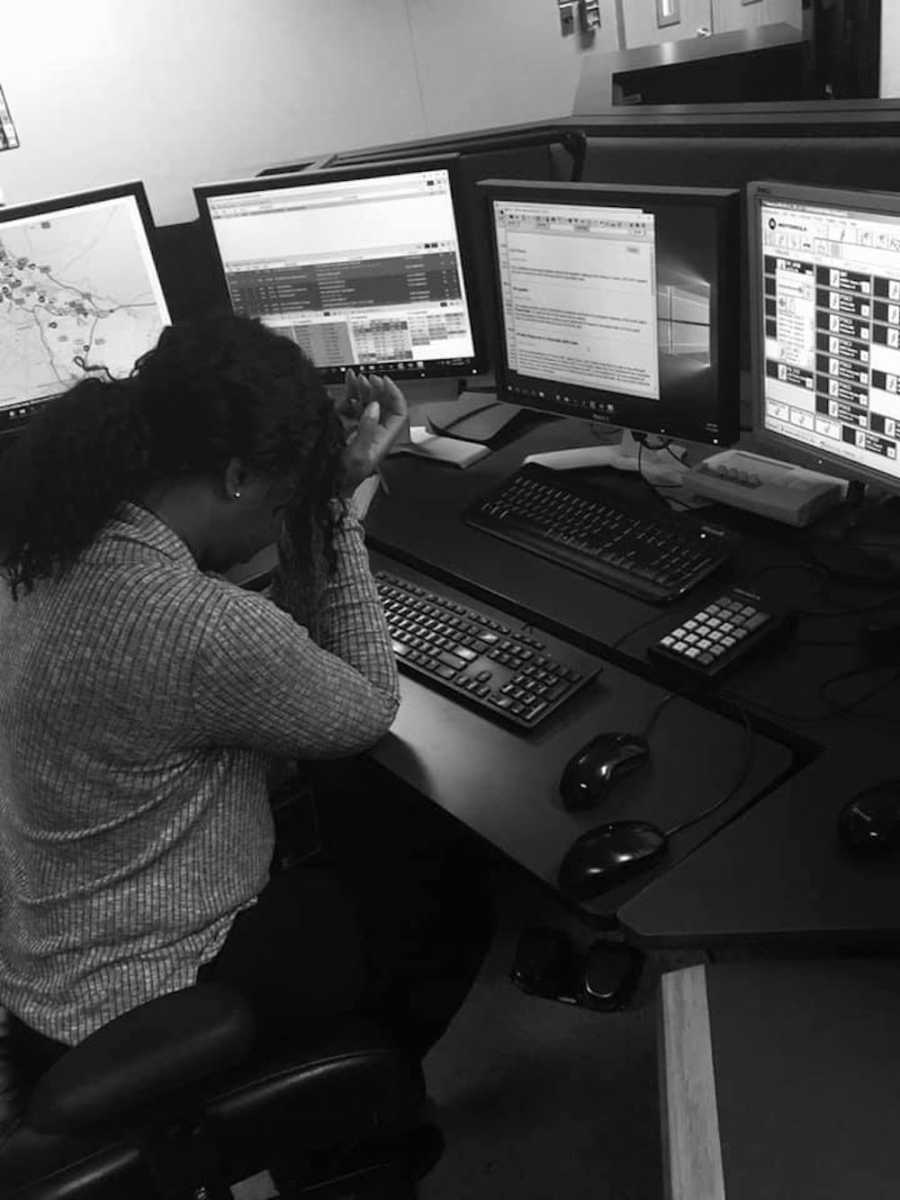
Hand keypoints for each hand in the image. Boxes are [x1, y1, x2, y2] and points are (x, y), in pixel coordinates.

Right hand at [336, 369, 407, 495]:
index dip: (394, 395)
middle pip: (383, 404)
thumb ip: (367, 429)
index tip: (386, 382)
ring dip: (363, 388)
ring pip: (367, 402)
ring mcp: (359, 427)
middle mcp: (374, 430)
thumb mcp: (359, 454)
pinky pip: (351, 405)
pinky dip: (349, 392)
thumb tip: (373, 407)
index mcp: (384, 438)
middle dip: (377, 389)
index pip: (398, 413)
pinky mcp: (345, 425)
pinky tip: (348, 383)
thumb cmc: (346, 476)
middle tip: (370, 379)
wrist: (327, 483)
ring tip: (358, 379)